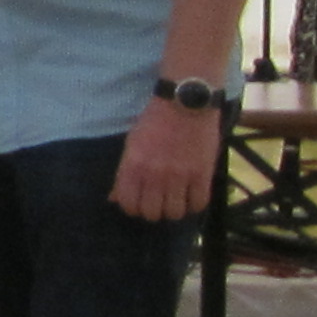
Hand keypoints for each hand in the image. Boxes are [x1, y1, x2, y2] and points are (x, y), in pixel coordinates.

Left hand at [112, 95, 223, 224]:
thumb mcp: (132, 143)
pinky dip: (195, 204)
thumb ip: (124, 173)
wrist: (185, 103)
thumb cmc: (155, 121)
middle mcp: (154, 175)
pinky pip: (198, 203)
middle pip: (151, 213)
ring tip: (176, 200)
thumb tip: (114, 198)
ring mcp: (179, 176)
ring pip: (174, 213)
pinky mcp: (202, 174)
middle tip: (158, 203)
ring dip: (174, 210)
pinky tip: (192, 196)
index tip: (139, 204)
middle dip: (153, 212)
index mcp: (133, 166)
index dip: (133, 209)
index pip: (128, 204)